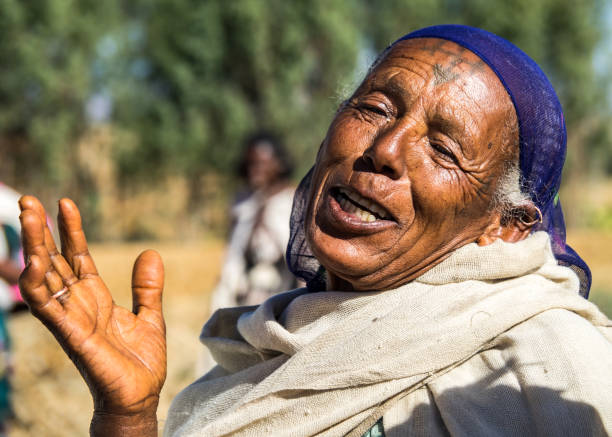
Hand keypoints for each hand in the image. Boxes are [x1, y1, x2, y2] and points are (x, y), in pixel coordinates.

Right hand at [18, 196, 165, 428]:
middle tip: (29, 199)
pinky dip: (39, 287)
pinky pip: (50, 309)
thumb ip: (147, 287)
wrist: (140, 397)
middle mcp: (78, 305)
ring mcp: (72, 320)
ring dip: (35, 247)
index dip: (70, 231)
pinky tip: (33, 263)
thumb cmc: (140, 363)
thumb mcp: (150, 316)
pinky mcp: (73, 338)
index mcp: (96, 298)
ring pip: (46, 278)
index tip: (64, 202)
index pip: (77, 257)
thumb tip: (152, 253)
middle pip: (54, 261)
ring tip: (28, 215)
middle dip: (42, 231)